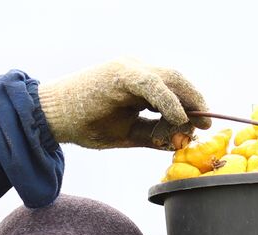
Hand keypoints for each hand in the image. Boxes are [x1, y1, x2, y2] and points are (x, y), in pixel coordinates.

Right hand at [37, 58, 210, 150]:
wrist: (52, 118)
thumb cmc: (86, 125)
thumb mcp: (126, 133)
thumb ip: (152, 135)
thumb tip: (178, 142)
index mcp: (138, 84)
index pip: (173, 89)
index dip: (191, 105)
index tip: (203, 126)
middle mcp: (136, 72)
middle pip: (176, 80)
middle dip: (195, 101)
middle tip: (206, 125)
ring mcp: (129, 69)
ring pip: (169, 78)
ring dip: (186, 100)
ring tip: (195, 122)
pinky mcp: (121, 74)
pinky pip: (153, 83)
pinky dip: (169, 100)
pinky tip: (179, 117)